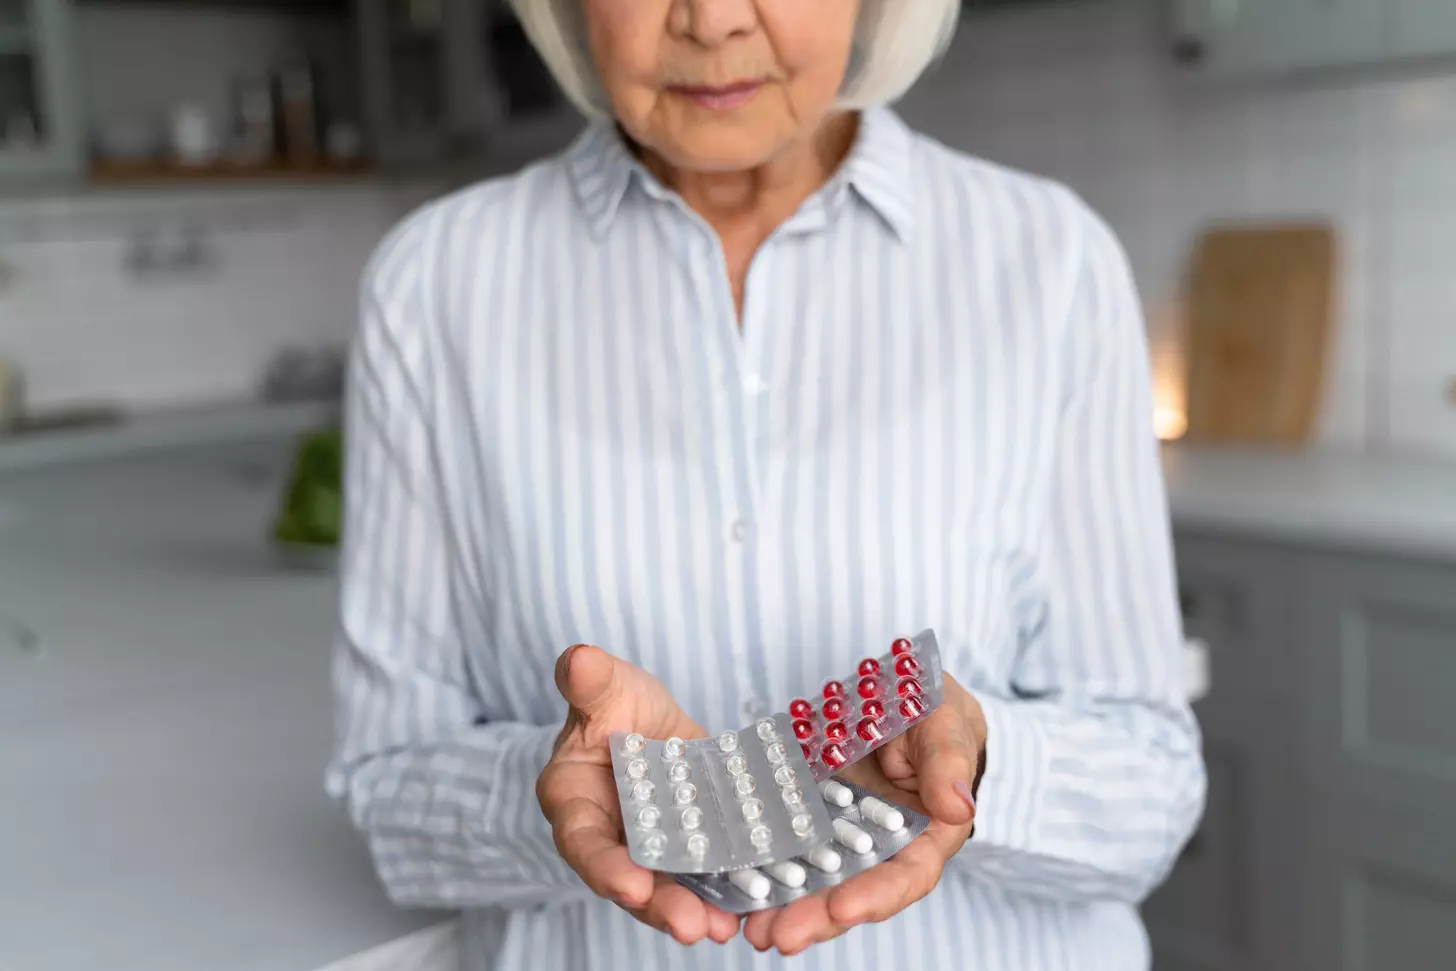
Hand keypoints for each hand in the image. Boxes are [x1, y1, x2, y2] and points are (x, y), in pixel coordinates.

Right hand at [537, 644, 740, 944]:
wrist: (645, 718)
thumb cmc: (613, 704)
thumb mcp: (607, 687)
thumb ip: (592, 681)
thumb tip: (578, 659)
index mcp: (572, 799)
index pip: (582, 840)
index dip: (604, 865)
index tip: (630, 885)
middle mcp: (605, 836)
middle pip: (626, 879)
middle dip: (658, 904)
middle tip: (691, 926)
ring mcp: (646, 850)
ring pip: (664, 888)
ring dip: (692, 911)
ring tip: (722, 928)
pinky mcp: (684, 852)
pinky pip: (699, 877)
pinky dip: (720, 894)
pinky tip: (747, 909)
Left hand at [742, 676, 985, 955]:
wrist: (894, 689)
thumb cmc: (932, 705)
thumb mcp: (945, 721)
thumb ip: (949, 760)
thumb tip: (957, 807)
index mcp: (927, 832)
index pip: (908, 874)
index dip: (878, 894)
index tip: (845, 908)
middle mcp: (884, 846)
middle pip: (856, 892)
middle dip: (820, 917)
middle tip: (780, 937)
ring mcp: (842, 836)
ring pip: (818, 883)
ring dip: (788, 911)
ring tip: (756, 931)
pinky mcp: (808, 819)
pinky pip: (787, 850)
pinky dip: (765, 875)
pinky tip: (737, 896)